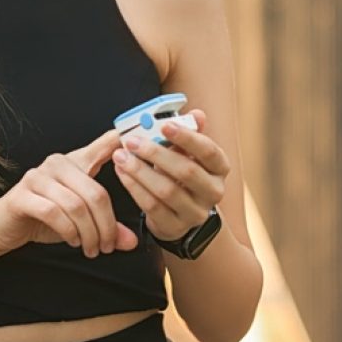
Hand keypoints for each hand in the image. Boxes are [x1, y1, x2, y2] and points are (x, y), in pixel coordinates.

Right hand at [0, 129, 141, 258]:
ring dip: (89, 234)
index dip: (123, 140)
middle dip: (106, 226)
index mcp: (75, 163)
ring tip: (92, 249)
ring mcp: (37, 177)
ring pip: (76, 206)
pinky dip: (69, 232)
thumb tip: (131, 242)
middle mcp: (57, 164)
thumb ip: (107, 228)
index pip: (103, 145)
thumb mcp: (82, 223)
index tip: (142, 137)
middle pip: (95, 193)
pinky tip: (72, 241)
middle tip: (108, 247)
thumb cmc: (45, 218)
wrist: (4, 226)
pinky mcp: (22, 195)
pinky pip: (54, 213)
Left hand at [112, 109, 228, 243]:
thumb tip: (197, 114)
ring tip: (121, 156)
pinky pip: (152, 206)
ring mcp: (195, 212)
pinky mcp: (175, 227)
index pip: (208, 151)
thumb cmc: (180, 174)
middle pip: (186, 171)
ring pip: (167, 191)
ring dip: (140, 171)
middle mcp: (213, 192)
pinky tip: (122, 172)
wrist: (178, 213)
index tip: (164, 125)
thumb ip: (189, 133)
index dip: (187, 137)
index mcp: (220, 168)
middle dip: (156, 154)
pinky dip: (134, 187)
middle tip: (132, 141)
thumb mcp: (187, 153)